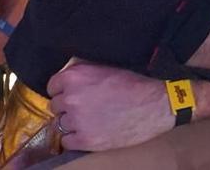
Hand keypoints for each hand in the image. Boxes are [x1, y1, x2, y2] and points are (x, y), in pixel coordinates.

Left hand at [46, 59, 173, 151]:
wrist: (156, 106)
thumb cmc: (136, 85)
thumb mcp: (108, 68)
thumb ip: (85, 71)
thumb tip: (71, 76)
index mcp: (76, 76)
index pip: (53, 86)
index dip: (64, 90)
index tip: (72, 94)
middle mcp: (72, 98)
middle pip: (55, 105)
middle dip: (68, 106)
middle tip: (86, 107)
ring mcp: (77, 120)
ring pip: (60, 124)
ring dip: (72, 123)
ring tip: (91, 120)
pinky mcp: (85, 140)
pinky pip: (66, 141)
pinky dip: (76, 138)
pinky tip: (91, 131)